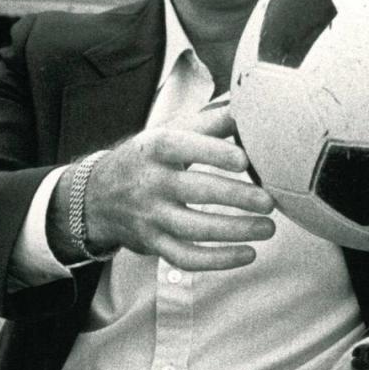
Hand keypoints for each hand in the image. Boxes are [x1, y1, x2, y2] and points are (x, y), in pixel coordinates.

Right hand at [84, 105, 275, 269]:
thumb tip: (251, 109)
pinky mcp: (154, 243)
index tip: (245, 159)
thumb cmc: (149, 158)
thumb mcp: (169, 132)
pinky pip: (186, 258)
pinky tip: (248, 254)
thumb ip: (209, 122)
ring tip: (268, 229)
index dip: (213, 152)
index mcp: (155, 147)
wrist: (99, 195)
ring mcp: (150, 216)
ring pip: (193, 229)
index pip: (181, 145)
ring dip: (235, 231)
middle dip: (236, 197)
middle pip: (195, 190)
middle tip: (269, 201)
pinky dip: (218, 261)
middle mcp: (150, 182)